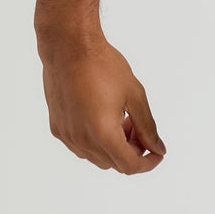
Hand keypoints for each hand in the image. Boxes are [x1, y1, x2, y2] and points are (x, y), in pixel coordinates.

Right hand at [40, 36, 166, 172]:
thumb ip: (148, 127)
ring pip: (97, 158)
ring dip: (114, 147)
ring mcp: (67, 136)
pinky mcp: (57, 127)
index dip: (148, 163)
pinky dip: (97, 141)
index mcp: (102, 133)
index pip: (129, 166)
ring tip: (121, 119)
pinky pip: (81, 147)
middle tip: (138, 126)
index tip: (157, 152)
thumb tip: (158, 148)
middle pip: (114, 163)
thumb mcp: (135, 96)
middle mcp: (81, 140)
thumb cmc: (103, 66)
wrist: (68, 47)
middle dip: (132, 150)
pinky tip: (103, 117)